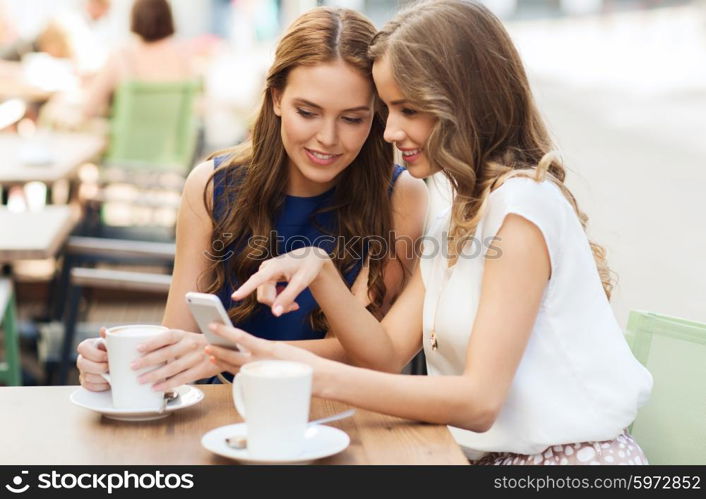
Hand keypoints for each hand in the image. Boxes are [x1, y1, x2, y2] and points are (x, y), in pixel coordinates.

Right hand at [76, 327, 108, 390]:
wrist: (118, 364)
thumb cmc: (114, 351)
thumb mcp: (112, 343)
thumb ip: (108, 336)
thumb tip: (103, 330)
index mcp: (87, 347)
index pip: (83, 348)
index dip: (95, 354)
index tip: (107, 356)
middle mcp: (82, 359)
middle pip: (82, 364)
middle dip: (97, 367)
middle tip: (109, 367)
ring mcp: (83, 371)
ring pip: (86, 376)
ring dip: (100, 377)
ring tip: (111, 374)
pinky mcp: (86, 382)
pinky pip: (89, 386)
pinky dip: (100, 386)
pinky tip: (108, 382)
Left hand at [130, 329, 220, 391]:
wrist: (224, 349)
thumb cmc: (199, 344)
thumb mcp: (186, 337)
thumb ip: (170, 342)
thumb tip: (144, 350)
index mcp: (185, 335)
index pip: (167, 336)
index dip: (153, 342)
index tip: (138, 348)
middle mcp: (190, 345)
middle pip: (167, 353)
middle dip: (148, 360)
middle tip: (133, 366)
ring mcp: (196, 358)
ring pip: (172, 368)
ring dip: (154, 375)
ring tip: (141, 380)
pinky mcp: (201, 370)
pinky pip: (182, 379)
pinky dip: (168, 384)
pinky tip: (157, 388)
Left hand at [204, 323, 328, 394]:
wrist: (317, 378)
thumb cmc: (303, 361)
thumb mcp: (282, 348)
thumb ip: (264, 348)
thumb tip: (249, 347)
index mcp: (267, 348)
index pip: (240, 337)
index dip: (224, 332)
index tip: (213, 325)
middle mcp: (262, 361)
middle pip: (232, 356)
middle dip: (217, 350)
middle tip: (206, 344)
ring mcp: (261, 373)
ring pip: (235, 368)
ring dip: (222, 361)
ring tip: (211, 355)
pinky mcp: (263, 383)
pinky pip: (243, 377)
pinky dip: (233, 371)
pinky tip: (227, 368)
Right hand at [232, 246, 329, 316]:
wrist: (311, 257)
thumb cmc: (308, 268)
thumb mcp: (301, 284)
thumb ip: (287, 298)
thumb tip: (275, 314)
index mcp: (273, 267)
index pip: (257, 279)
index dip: (245, 289)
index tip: (234, 297)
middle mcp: (264, 269)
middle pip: (264, 296)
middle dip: (277, 305)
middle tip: (295, 307)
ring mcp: (264, 273)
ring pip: (265, 297)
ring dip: (278, 304)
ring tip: (294, 304)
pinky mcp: (265, 277)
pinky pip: (266, 294)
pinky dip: (277, 300)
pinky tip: (289, 297)